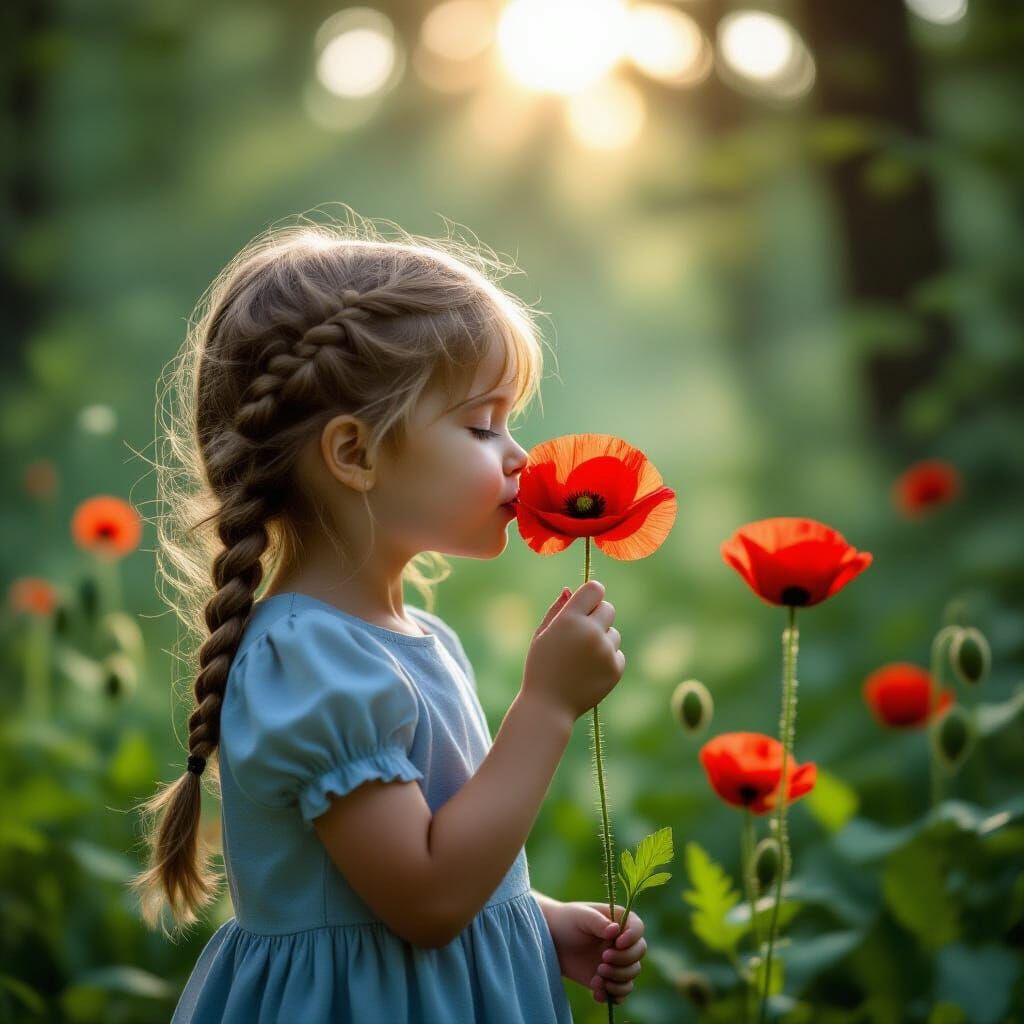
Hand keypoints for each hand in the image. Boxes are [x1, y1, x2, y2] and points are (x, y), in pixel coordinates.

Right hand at [522, 581, 624, 724]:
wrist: (548, 706)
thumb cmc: (540, 666)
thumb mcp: (542, 635)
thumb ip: (557, 609)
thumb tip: (570, 590)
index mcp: (570, 619)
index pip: (595, 589)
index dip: (591, 595)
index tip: (585, 604)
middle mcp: (591, 632)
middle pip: (608, 608)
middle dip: (597, 615)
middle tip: (581, 632)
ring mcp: (606, 651)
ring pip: (613, 633)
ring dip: (602, 639)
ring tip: (581, 657)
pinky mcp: (616, 668)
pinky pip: (617, 653)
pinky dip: (607, 658)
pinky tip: (588, 670)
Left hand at [543, 899, 646, 1005]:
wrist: (551, 942)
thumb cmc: (566, 922)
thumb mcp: (580, 916)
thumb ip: (598, 922)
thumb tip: (615, 930)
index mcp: (618, 921)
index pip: (638, 928)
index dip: (632, 938)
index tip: (617, 943)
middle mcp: (622, 942)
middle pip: (638, 953)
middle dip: (623, 961)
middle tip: (602, 962)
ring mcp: (617, 962)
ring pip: (631, 974)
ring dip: (618, 979)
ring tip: (597, 977)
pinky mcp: (608, 979)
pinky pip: (621, 992)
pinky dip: (612, 995)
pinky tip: (596, 993)